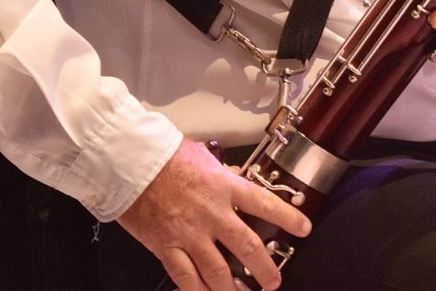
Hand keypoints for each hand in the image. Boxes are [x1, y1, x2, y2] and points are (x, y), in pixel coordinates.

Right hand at [117, 138, 311, 290]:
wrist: (131, 165)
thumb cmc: (165, 157)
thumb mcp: (204, 157)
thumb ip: (224, 172)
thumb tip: (237, 176)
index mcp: (225, 187)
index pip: (266, 205)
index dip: (289, 219)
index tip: (304, 229)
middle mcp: (212, 213)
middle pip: (247, 247)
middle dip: (265, 268)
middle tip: (274, 280)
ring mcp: (190, 234)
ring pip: (218, 270)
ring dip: (234, 287)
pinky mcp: (167, 247)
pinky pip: (186, 277)